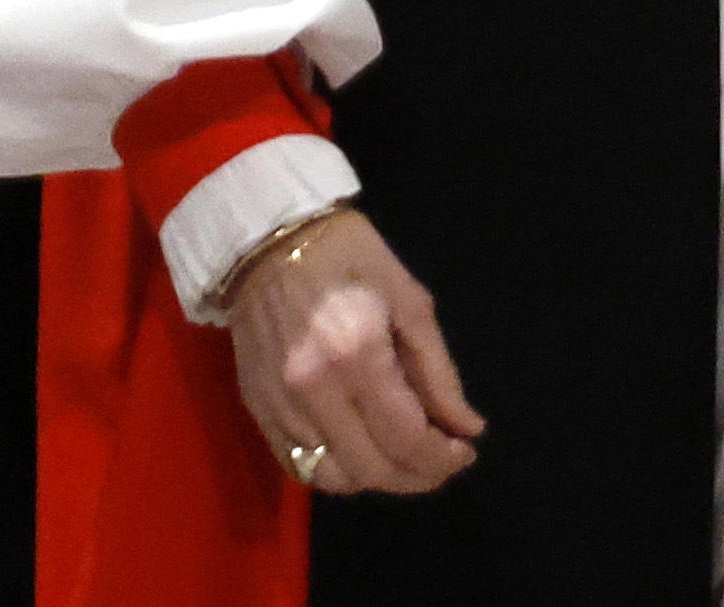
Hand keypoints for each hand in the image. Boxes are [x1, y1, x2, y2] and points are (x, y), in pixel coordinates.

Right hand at [225, 209, 481, 495]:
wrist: (268, 243)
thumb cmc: (353, 261)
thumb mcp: (412, 303)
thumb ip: (439, 374)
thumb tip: (467, 428)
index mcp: (358, 355)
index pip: (405, 437)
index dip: (442, 458)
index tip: (466, 452)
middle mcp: (313, 391)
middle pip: (371, 468)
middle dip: (417, 476)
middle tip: (443, 462)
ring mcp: (279, 406)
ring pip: (333, 477)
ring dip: (378, 479)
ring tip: (406, 460)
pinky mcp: (257, 410)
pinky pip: (298, 465)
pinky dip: (336, 472)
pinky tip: (363, 455)